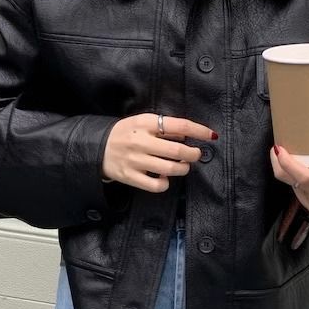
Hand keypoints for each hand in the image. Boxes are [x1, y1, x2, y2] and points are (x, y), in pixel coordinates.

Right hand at [102, 113, 217, 192]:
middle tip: (195, 154)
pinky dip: (165, 184)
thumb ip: (164, 127)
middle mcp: (140, 141)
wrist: (98, 147)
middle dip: (193, 154)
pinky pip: (156, 185)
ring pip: (170, 169)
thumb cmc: (126, 133)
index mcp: (145, 123)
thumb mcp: (142, 122)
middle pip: (177, 151)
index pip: (180, 125)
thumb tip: (188, 135)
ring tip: (182, 166)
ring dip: (183, 169)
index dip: (199, 131)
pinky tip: (164, 179)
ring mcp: (135, 160)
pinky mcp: (130, 176)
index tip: (211, 136)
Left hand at [269, 117, 308, 214]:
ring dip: (286, 170)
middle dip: (278, 163)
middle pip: (290, 179)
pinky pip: (296, 191)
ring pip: (291, 185)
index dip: (286, 163)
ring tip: (287, 155)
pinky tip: (297, 169)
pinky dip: (294, 179)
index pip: (303, 176)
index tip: (278, 148)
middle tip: (278, 147)